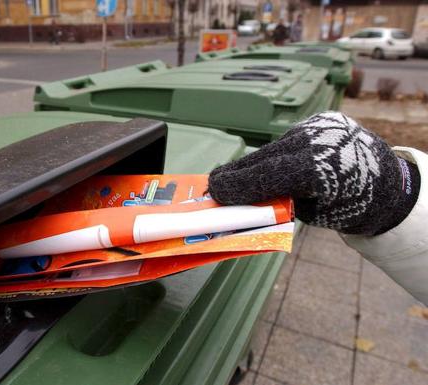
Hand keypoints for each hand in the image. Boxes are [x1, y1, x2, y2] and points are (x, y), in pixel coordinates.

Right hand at [208, 111, 419, 234]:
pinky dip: (272, 155)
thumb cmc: (354, 206)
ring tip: (233, 178)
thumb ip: (282, 206)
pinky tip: (261, 166)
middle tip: (214, 184)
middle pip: (264, 157)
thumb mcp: (317, 215)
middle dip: (237, 173)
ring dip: (253, 164)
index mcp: (321, 170)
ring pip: (273, 147)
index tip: (215, 191)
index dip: (238, 184)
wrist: (390, 181)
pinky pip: (286, 141)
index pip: (268, 175)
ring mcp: (320, 127)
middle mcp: (318, 142)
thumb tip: (247, 203)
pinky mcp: (321, 120)